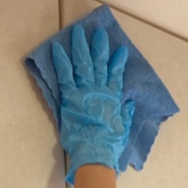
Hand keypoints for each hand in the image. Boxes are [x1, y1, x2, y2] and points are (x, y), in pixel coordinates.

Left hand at [53, 26, 135, 183]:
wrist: (96, 154)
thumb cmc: (110, 145)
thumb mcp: (123, 128)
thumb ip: (126, 113)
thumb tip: (129, 103)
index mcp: (113, 99)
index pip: (116, 75)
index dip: (118, 62)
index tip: (121, 49)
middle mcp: (100, 91)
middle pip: (99, 64)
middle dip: (99, 47)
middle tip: (98, 33)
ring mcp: (85, 92)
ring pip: (83, 64)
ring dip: (80, 47)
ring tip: (78, 33)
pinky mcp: (71, 97)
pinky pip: (65, 75)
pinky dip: (61, 61)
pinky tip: (57, 48)